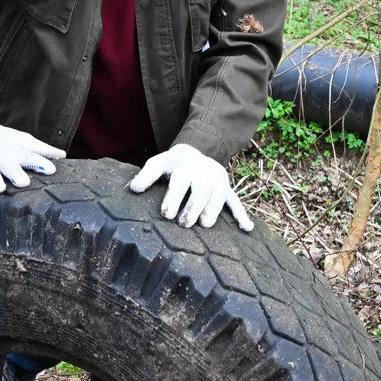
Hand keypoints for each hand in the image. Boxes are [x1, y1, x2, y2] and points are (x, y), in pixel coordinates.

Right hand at [0, 120, 65, 202]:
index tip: (51, 170)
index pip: (31, 157)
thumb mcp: (25, 142)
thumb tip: (62, 155)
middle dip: (16, 174)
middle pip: (10, 168)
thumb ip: (43, 150)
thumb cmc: (6, 142)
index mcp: (17, 153)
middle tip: (24, 182)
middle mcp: (2, 160)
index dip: (41, 164)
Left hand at [128, 143, 252, 230]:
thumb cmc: (174, 164)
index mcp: (186, 168)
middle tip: (183, 224)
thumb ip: (146, 175)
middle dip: (193, 208)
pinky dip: (242, 215)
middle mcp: (204, 174)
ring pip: (219, 197)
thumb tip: (133, 189)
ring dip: (213, 212)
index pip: (181, 183)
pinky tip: (246, 229)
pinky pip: (236, 202)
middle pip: (202, 191)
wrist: (197, 152)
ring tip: (203, 225)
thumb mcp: (158, 163)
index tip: (166, 214)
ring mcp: (218, 182)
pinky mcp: (227, 189)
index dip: (173, 199)